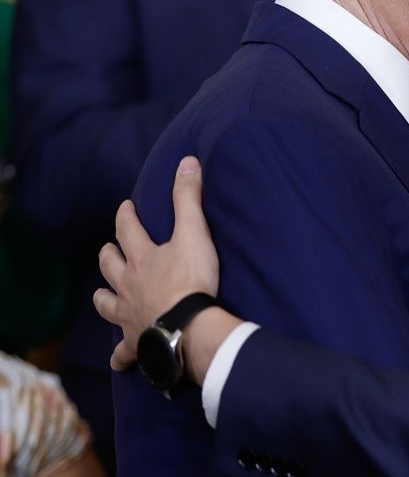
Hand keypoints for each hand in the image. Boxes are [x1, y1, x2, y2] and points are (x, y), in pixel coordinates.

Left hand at [93, 156, 220, 370]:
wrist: (187, 327)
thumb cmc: (191, 280)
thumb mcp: (194, 233)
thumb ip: (189, 198)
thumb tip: (188, 161)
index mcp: (141, 258)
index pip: (128, 230)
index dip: (126, 216)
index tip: (125, 207)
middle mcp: (128, 285)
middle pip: (110, 267)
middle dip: (108, 256)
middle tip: (108, 250)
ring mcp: (129, 314)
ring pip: (107, 304)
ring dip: (104, 298)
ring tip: (102, 295)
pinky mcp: (137, 342)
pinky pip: (124, 352)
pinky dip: (121, 355)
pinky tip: (118, 359)